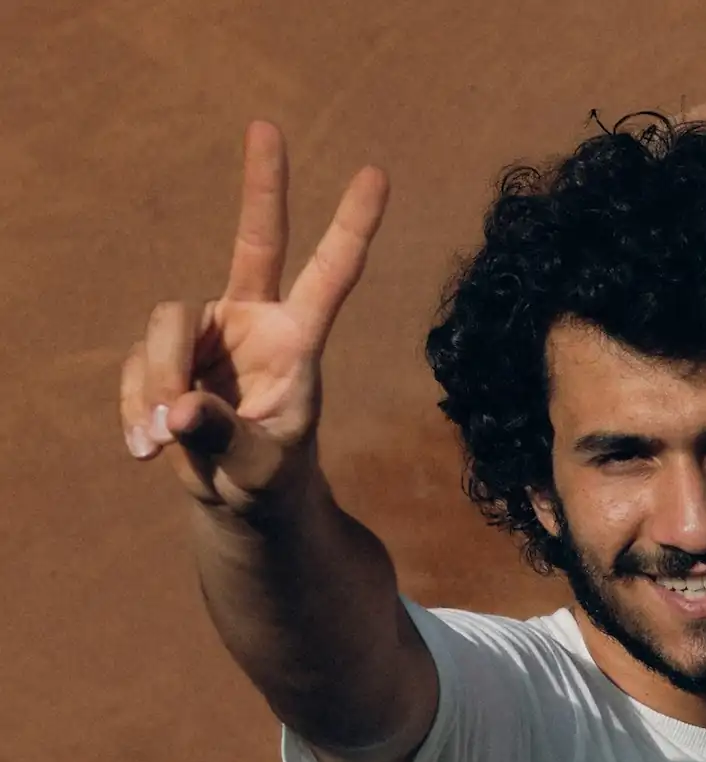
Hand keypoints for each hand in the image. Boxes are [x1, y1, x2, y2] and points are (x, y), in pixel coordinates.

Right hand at [119, 121, 388, 510]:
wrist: (241, 500)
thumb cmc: (269, 482)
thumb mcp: (259, 473)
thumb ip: (225, 441)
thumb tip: (181, 409)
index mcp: (299, 343)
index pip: (330, 277)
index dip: (351, 227)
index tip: (377, 174)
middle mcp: (254, 322)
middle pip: (254, 242)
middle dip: (263, 186)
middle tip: (268, 126)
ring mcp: (209, 333)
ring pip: (166, 324)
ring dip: (159, 381)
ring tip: (166, 440)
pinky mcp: (168, 354)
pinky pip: (139, 366)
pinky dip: (137, 407)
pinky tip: (148, 447)